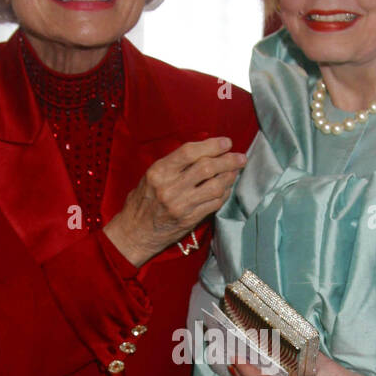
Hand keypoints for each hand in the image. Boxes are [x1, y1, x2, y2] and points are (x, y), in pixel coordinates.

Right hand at [103, 137, 245, 265]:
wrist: (135, 232)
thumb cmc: (143, 201)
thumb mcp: (151, 176)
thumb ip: (175, 164)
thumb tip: (205, 150)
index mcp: (159, 172)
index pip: (189, 152)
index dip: (211, 145)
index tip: (226, 143)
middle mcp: (170, 188)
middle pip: (207, 168)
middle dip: (228, 160)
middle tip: (240, 158)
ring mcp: (181, 205)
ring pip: (215, 186)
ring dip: (229, 177)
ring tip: (235, 171)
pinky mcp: (189, 219)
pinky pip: (214, 204)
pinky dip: (224, 194)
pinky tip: (226, 188)